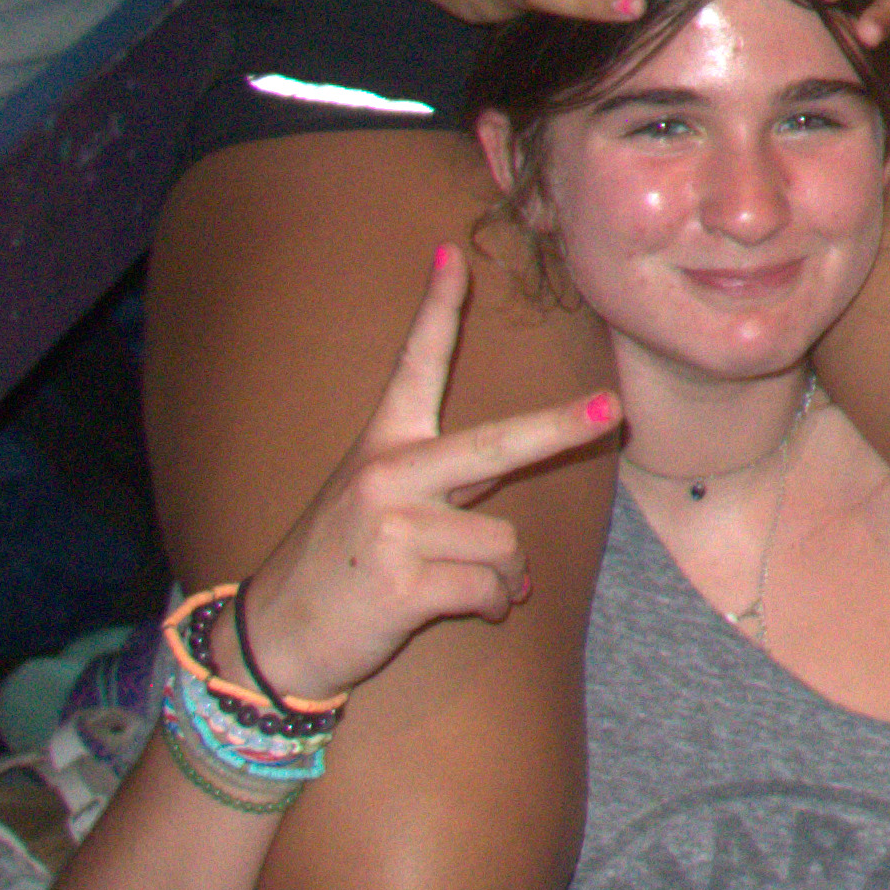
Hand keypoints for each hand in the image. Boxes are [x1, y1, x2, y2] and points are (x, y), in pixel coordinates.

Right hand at [231, 241, 617, 702]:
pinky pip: (490, 589)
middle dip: (561, 429)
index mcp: (384, 445)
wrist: (274, 636)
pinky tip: (464, 611)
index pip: (415, 364)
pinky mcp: (402, 583)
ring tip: (464, 587)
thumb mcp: (380, 506)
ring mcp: (394, 528)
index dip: (437, 307)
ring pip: (504, 542)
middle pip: (495, 446)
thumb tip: (521, 542)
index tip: (454, 252)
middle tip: (615, 409)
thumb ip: (449, 492)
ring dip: (503, 577)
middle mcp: (388, 475)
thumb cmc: (340, 565)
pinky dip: (491, 606)